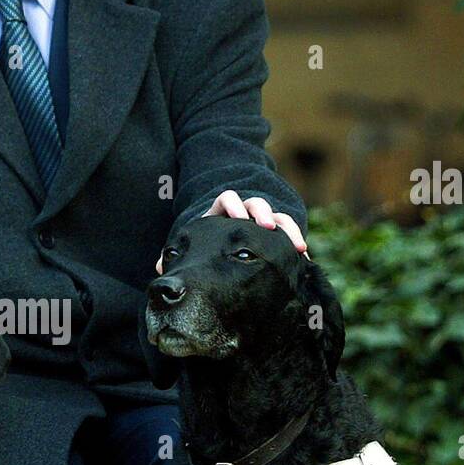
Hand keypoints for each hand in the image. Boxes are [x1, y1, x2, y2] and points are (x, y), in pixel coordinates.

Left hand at [155, 190, 307, 272]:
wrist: (223, 250)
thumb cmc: (205, 249)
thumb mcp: (195, 247)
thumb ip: (180, 254)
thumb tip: (161, 265)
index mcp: (221, 212)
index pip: (227, 199)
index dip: (232, 205)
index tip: (237, 218)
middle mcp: (245, 213)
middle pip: (255, 204)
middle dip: (262, 212)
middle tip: (267, 225)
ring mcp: (262, 222)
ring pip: (277, 216)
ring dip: (286, 227)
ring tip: (296, 245)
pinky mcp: (276, 233)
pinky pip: (288, 233)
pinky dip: (295, 242)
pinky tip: (302, 257)